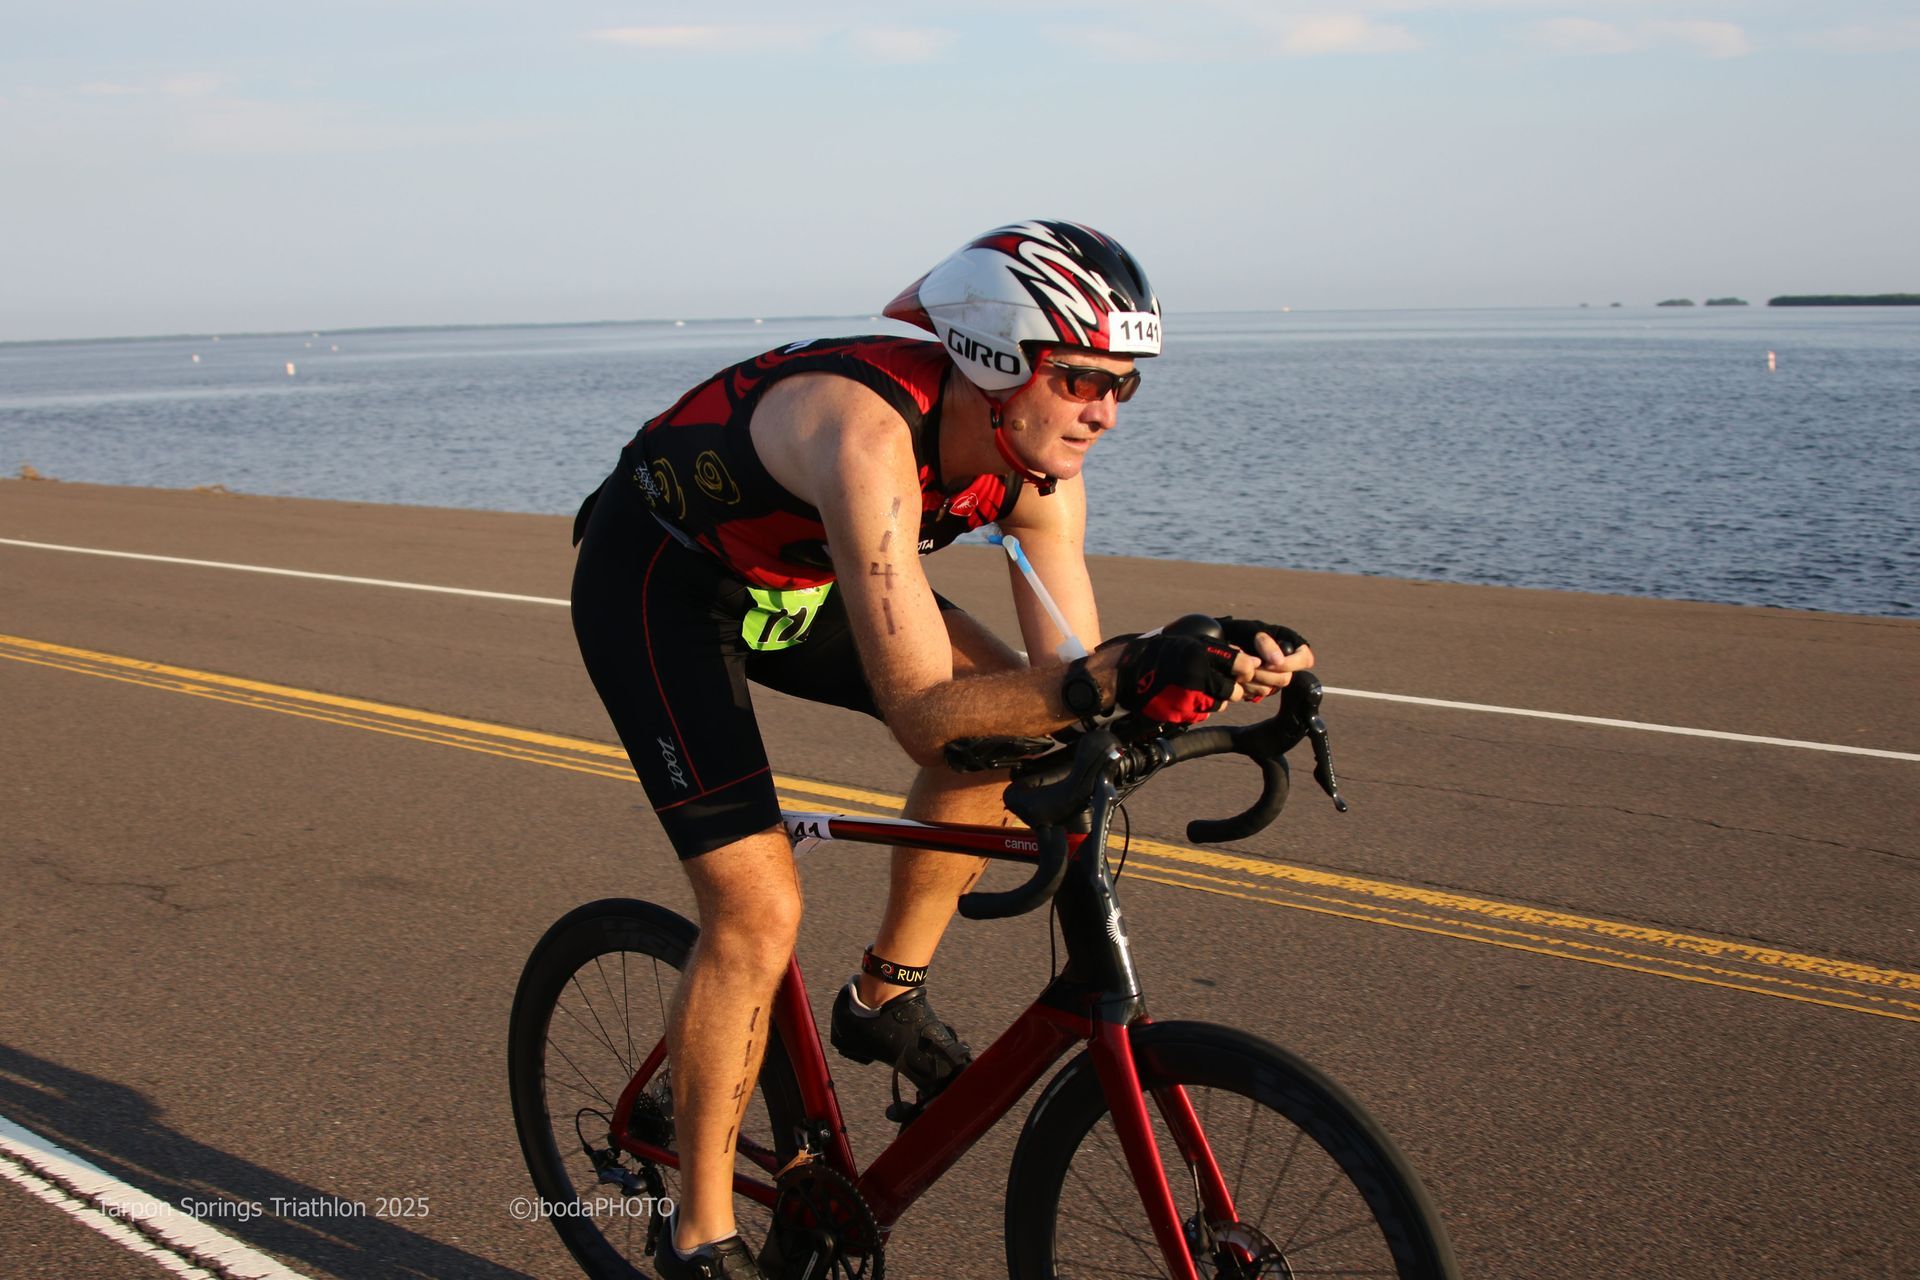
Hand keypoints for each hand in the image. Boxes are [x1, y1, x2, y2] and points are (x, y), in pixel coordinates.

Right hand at [1115, 633, 1240, 724]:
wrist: (1127, 673)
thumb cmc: (1162, 654)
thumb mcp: (1190, 643)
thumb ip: (1220, 652)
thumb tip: (1253, 661)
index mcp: (1201, 653)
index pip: (1242, 665)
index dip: (1245, 670)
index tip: (1241, 672)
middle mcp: (1197, 675)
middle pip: (1234, 692)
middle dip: (1231, 690)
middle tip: (1221, 685)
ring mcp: (1188, 697)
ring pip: (1220, 705)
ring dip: (1214, 700)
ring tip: (1198, 689)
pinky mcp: (1180, 713)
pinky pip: (1202, 714)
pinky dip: (1198, 707)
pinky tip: (1184, 697)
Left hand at [1216, 617, 1314, 703]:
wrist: (1224, 640)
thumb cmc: (1241, 631)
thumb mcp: (1252, 630)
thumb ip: (1266, 643)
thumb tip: (1278, 661)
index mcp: (1291, 644)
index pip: (1305, 660)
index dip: (1288, 664)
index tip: (1268, 663)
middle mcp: (1286, 662)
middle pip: (1286, 678)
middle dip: (1265, 674)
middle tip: (1251, 667)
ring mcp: (1275, 675)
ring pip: (1271, 688)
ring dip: (1254, 681)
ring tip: (1242, 671)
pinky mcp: (1263, 685)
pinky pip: (1258, 693)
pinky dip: (1247, 687)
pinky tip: (1239, 678)